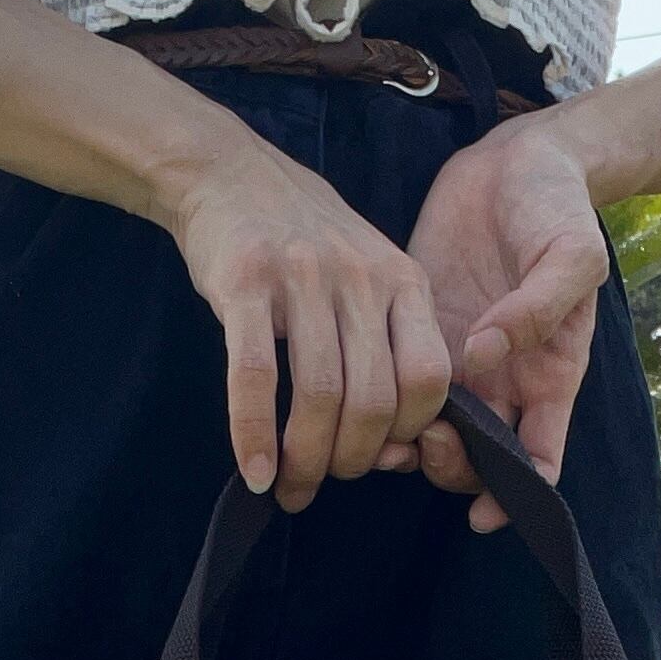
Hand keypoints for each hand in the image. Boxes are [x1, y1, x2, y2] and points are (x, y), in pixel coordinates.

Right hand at [163, 140, 452, 508]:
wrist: (229, 174)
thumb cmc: (303, 245)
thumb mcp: (368, 280)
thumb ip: (387, 352)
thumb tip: (397, 453)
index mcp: (404, 281)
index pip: (430, 379)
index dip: (409, 433)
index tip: (377, 457)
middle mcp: (362, 278)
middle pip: (376, 399)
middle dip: (352, 459)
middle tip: (323, 481)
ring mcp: (304, 278)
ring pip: (321, 395)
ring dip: (306, 459)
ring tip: (289, 485)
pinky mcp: (245, 283)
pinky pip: (256, 376)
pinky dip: (254, 434)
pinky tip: (255, 470)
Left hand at [389, 122, 608, 530]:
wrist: (516, 161)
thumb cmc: (558, 208)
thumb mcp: (571, 252)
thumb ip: (538, 306)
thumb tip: (485, 354)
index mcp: (550, 376)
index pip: (537, 459)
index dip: (515, 496)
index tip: (482, 512)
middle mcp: (503, 382)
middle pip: (475, 461)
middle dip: (448, 468)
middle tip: (422, 444)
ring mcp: (456, 360)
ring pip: (427, 432)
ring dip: (402, 447)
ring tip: (379, 434)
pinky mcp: (413, 330)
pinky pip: (390, 386)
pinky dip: (371, 404)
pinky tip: (349, 398)